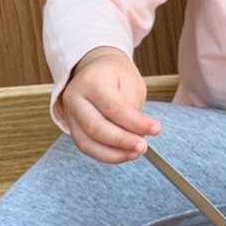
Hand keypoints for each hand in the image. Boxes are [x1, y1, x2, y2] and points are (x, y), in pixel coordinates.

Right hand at [59, 47, 160, 162]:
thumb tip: (136, 135)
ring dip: (114, 154)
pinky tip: (124, 154)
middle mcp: (75, 98)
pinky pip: (86, 147)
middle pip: (96, 127)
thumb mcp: (131, 83)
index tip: (156, 130)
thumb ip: (132, 108)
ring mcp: (70, 115)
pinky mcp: (72, 128)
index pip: (113, 107)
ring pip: (88, 142)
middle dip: (123, 141)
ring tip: (136, 153)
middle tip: (143, 146)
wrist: (96, 70)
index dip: (135, 123)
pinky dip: (106, 155)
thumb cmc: (116, 75)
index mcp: (91, 81)